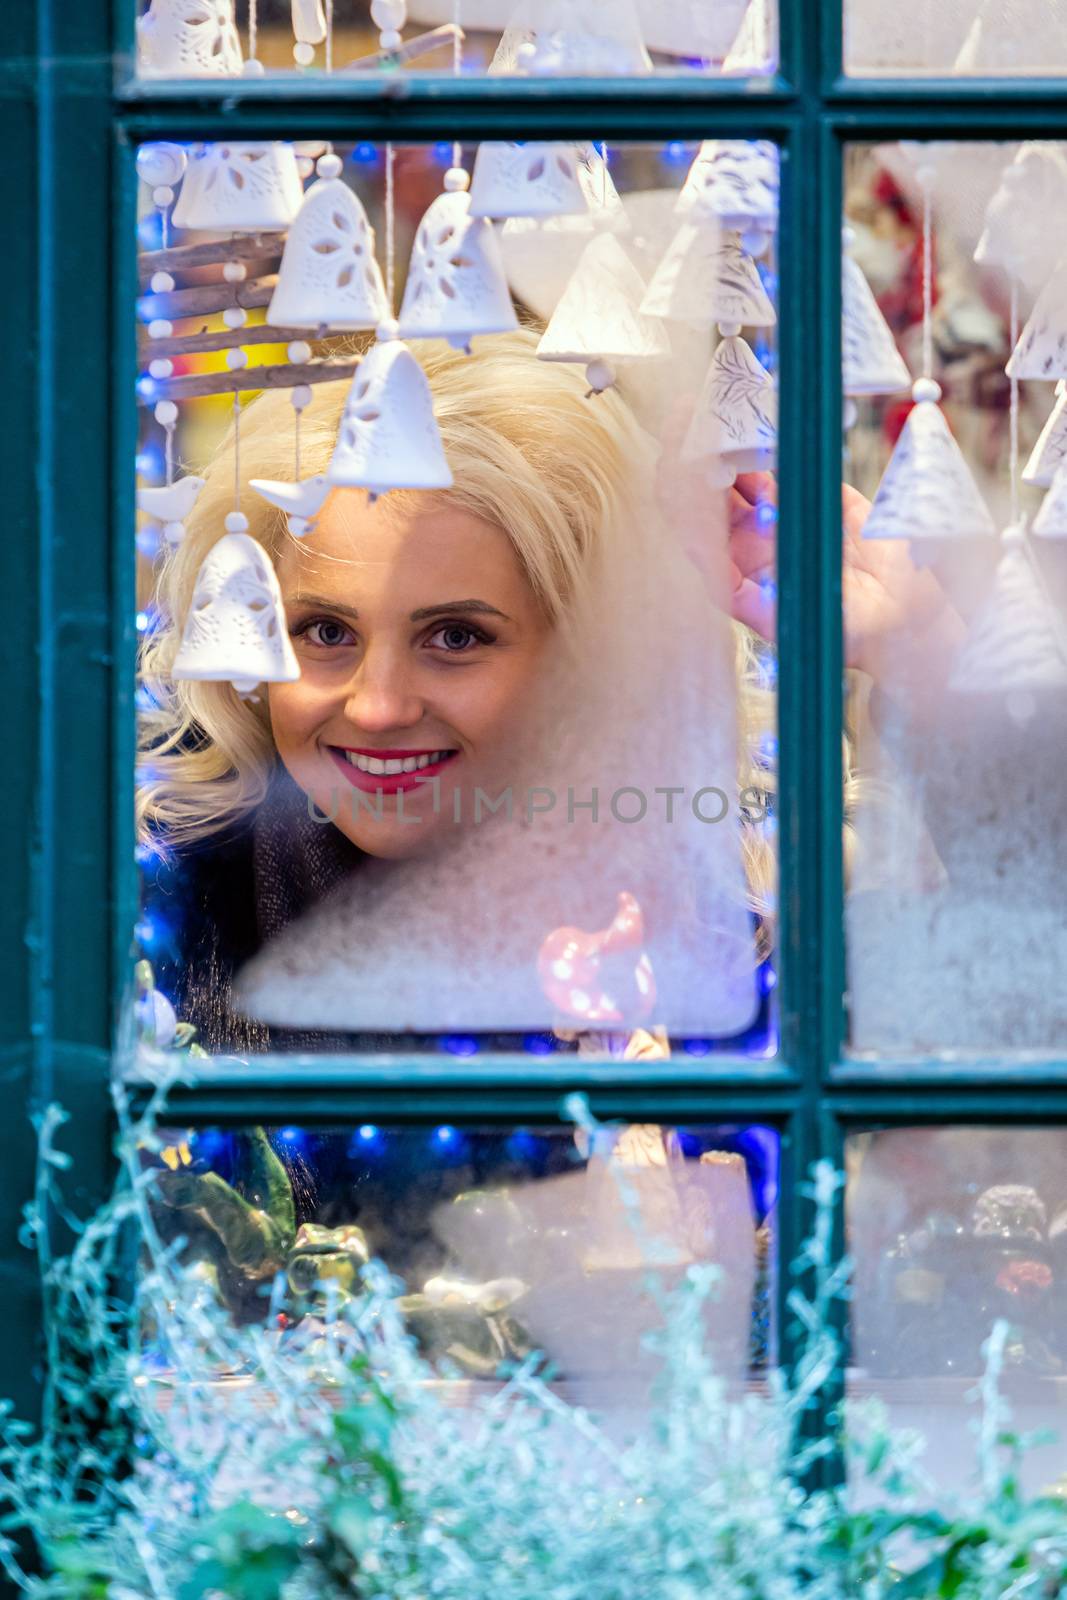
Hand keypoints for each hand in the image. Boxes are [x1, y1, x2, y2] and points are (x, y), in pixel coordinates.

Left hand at [657, 397, 963, 684]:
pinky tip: (752, 410)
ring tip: (718, 394)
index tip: (686, 452)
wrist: (908, 618)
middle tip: (693, 406)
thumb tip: (725, 591)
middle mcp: (740, 549)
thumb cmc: (862, 634)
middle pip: (697, 492)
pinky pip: (763, 463)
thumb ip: (771, 612)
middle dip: (689, 450)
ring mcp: (766, 521)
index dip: (681, 489)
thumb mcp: (815, 627)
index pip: (691, 528)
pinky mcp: (798, 499)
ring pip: (726, 471)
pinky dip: (755, 437)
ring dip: (717, 436)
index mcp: (735, 580)